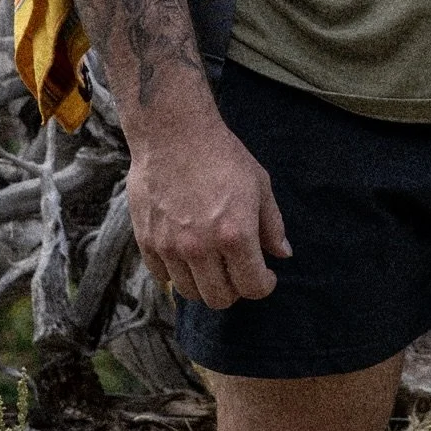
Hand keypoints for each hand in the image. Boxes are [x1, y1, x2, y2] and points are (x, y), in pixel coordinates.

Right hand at [126, 110, 291, 308]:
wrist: (173, 132)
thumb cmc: (221, 154)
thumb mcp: (259, 184)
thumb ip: (272, 224)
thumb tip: (283, 254)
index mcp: (235, 234)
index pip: (253, 287)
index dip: (264, 285)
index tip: (265, 275)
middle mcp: (202, 247)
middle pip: (220, 299)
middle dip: (235, 290)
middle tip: (237, 271)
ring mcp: (170, 247)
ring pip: (190, 293)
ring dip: (205, 284)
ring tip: (212, 264)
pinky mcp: (146, 241)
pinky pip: (163, 277)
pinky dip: (176, 274)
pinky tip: (186, 255)